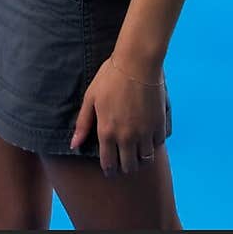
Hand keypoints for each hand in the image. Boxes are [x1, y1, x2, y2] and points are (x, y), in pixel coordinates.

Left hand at [70, 56, 166, 174]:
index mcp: (107, 131)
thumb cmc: (110, 77)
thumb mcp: (91, 98)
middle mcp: (127, 137)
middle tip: (124, 161)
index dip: (109, 170)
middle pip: (129, 167)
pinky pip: (158, 145)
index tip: (110, 170)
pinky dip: (153, 144)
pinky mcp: (159, 125)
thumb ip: (83, 124)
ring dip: (141, 159)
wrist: (137, 62)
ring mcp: (145, 132)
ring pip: (145, 160)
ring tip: (137, 151)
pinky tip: (148, 136)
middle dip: (125, 167)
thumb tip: (73, 145)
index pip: (109, 164)